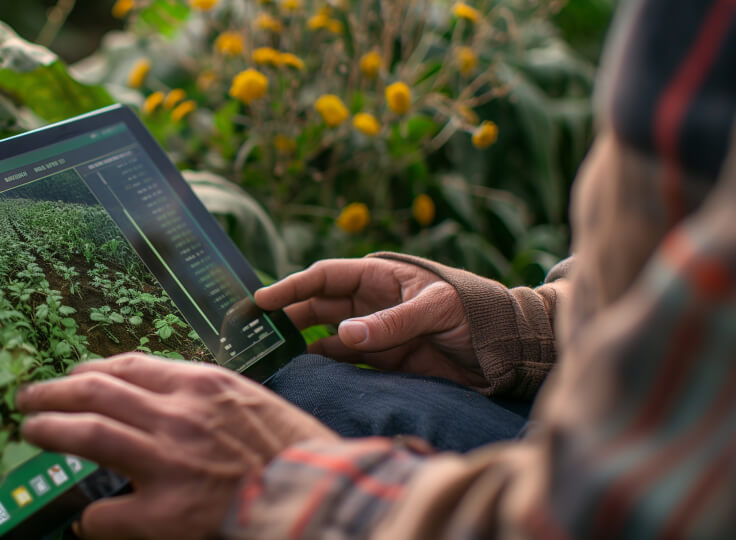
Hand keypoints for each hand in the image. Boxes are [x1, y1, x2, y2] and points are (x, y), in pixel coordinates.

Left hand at [17, 353, 336, 539]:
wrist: (323, 498)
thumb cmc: (296, 454)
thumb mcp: (251, 402)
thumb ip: (205, 397)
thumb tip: (163, 402)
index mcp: (202, 385)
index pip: (129, 366)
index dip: (90, 369)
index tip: (74, 374)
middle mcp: (179, 416)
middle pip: (95, 391)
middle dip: (54, 392)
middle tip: (30, 398)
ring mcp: (169, 462)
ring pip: (88, 434)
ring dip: (51, 430)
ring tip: (33, 430)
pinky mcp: (166, 515)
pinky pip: (106, 515)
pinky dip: (89, 519)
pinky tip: (83, 522)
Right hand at [255, 258, 482, 387]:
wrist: (507, 349)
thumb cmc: (476, 312)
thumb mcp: (437, 309)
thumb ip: (392, 322)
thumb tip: (343, 336)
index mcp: (379, 275)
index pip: (325, 277)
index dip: (292, 286)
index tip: (262, 299)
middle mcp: (370, 302)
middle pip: (316, 306)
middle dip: (286, 315)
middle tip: (254, 330)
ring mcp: (374, 331)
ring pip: (324, 334)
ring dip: (299, 341)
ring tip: (269, 352)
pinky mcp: (382, 359)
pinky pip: (343, 361)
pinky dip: (322, 364)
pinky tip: (302, 370)